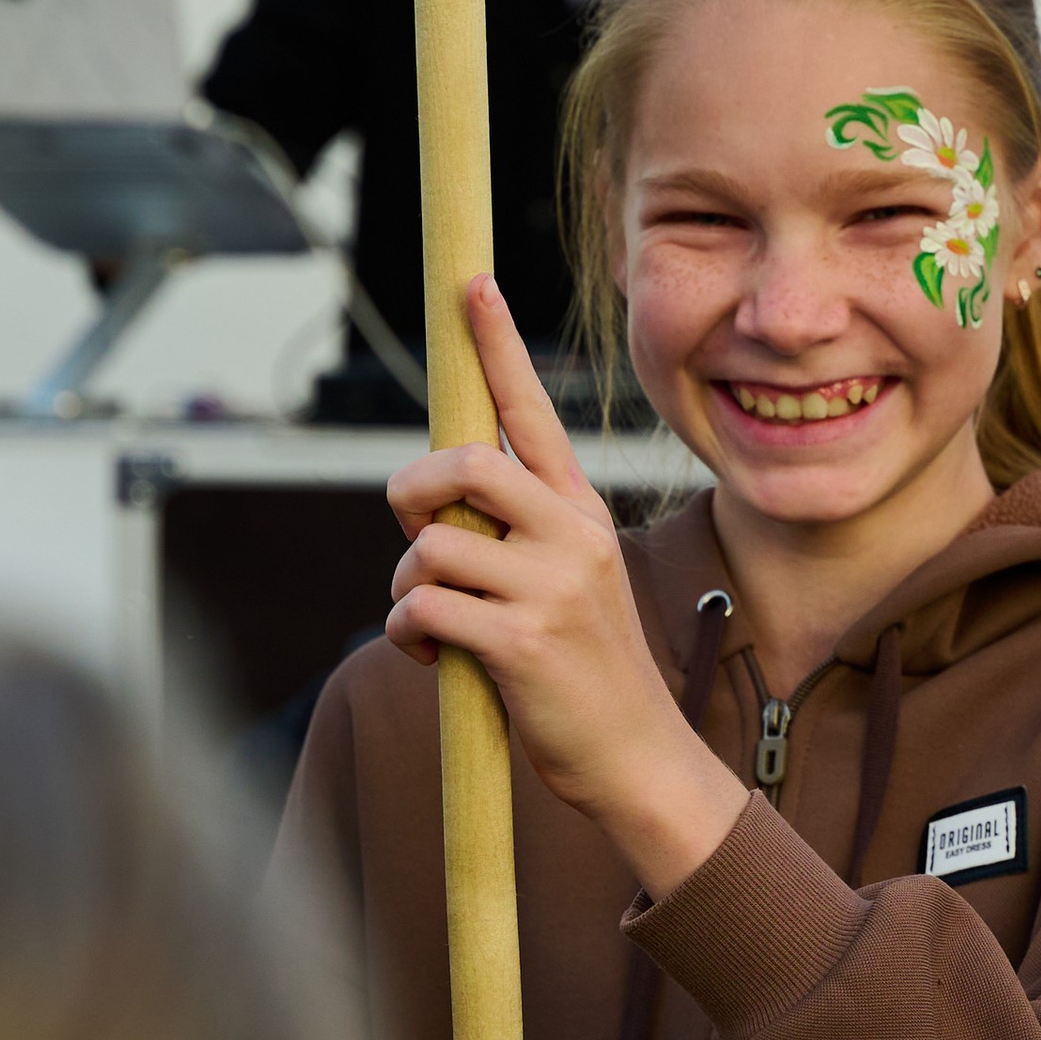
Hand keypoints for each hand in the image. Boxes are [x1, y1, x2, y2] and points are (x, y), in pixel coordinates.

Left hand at [385, 276, 746, 896]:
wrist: (636, 755)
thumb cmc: (582, 670)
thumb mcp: (566, 582)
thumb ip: (511, 534)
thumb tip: (431, 507)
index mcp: (580, 511)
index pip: (533, 411)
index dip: (497, 344)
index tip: (471, 283)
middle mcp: (572, 534)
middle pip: (464, 463)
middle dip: (412, 492)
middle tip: (414, 527)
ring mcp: (551, 586)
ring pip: (430, 544)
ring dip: (404, 585)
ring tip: (430, 621)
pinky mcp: (520, 640)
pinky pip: (420, 605)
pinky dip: (405, 631)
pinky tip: (432, 656)